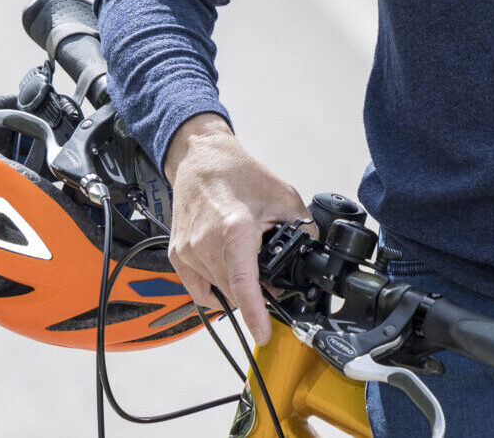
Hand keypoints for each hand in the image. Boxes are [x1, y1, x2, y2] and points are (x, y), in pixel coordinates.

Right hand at [160, 113, 309, 346]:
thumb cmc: (237, 173)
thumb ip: (304, 230)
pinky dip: (217, 289)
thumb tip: (315, 258)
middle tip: (271, 276)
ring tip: (247, 259)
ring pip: (220, 291)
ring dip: (237, 287)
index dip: (256, 314)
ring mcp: (188, 251)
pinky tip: (227, 273)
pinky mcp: (178, 255)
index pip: (245, 284)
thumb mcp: (284, 197)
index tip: (265, 335)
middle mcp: (205, 244)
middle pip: (237, 291)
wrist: (200, 158)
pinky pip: (200, 289)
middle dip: (258, 293)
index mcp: (233, 229)